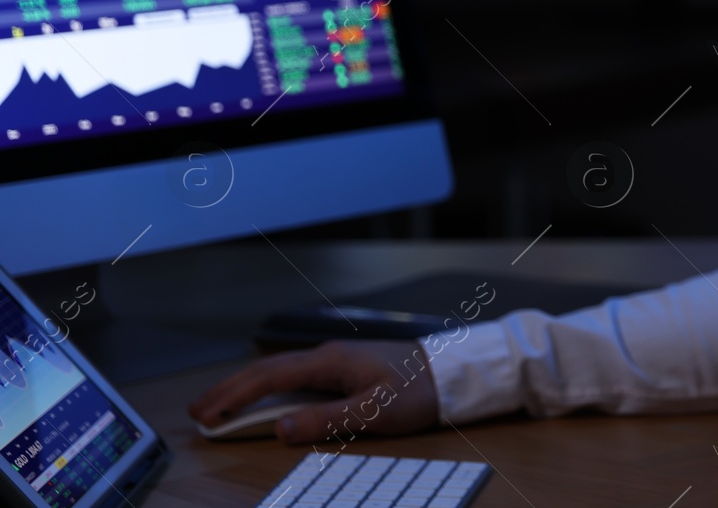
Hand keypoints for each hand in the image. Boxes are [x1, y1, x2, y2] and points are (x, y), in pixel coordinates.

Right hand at [188, 339, 439, 445]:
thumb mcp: (375, 411)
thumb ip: (328, 420)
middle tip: (197, 412)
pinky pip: (295, 376)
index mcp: (330, 361)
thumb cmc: (419, 389)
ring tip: (219, 407)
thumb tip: (281, 429)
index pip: (270, 378)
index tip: (207, 415)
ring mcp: (335, 360)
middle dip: (229, 389)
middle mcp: (327, 355)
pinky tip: (263, 400)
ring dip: (247, 388)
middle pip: (267, 370)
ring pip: (279, 372)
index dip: (235, 396)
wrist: (453, 371)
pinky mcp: (344, 368)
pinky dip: (270, 389)